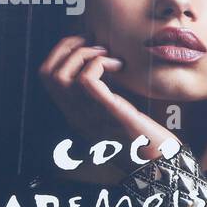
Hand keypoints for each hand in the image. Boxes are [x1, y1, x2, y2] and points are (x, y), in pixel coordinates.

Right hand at [38, 35, 176, 167]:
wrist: (161, 162)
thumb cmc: (145, 136)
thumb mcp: (117, 110)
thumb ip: (106, 92)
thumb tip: (110, 64)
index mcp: (75, 113)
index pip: (46, 77)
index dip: (60, 53)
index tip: (84, 44)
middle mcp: (76, 115)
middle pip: (47, 73)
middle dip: (67, 47)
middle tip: (95, 44)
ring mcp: (89, 115)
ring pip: (61, 75)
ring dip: (83, 54)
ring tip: (108, 55)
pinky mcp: (109, 112)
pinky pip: (87, 80)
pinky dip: (100, 64)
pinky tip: (120, 66)